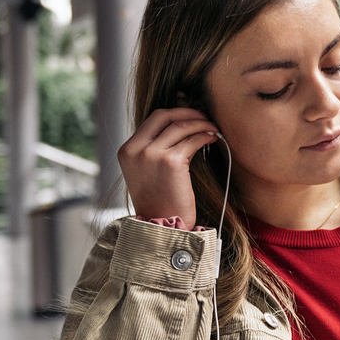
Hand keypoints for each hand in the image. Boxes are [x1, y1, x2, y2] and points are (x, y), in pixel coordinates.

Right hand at [117, 108, 218, 228]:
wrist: (162, 228)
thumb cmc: (159, 203)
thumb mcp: (146, 172)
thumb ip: (153, 149)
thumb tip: (177, 126)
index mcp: (127, 150)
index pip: (153, 119)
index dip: (175, 112)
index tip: (190, 115)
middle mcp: (136, 149)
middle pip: (165, 115)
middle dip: (188, 112)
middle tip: (204, 116)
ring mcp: (152, 154)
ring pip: (181, 125)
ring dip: (201, 123)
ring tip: (213, 128)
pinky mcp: (171, 162)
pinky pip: (192, 140)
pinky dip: (205, 135)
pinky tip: (212, 138)